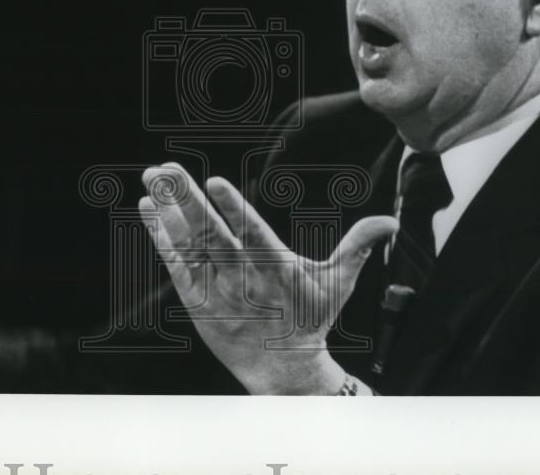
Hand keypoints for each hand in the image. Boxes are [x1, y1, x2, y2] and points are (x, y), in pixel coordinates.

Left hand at [140, 163, 396, 394]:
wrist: (282, 370)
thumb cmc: (311, 318)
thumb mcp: (338, 282)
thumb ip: (357, 246)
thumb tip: (390, 222)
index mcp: (277, 268)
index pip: (253, 232)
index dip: (234, 208)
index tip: (214, 182)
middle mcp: (242, 276)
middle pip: (210, 232)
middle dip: (186, 199)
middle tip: (164, 168)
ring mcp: (216, 287)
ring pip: (188, 243)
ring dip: (168, 209)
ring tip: (152, 176)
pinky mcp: (197, 299)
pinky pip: (176, 264)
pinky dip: (161, 237)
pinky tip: (149, 208)